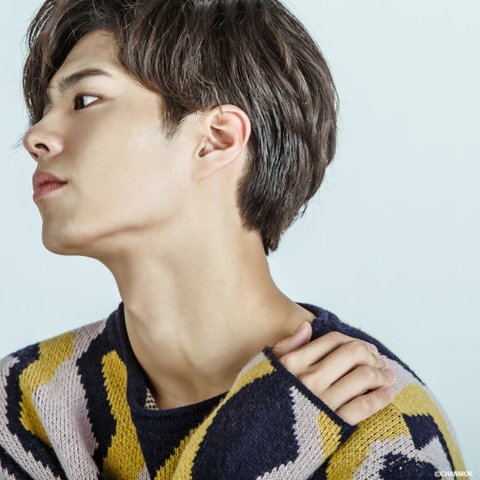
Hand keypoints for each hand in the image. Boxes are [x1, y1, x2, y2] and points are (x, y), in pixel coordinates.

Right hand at [271, 321, 396, 425]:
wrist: (256, 441)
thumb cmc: (259, 401)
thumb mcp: (264, 368)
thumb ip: (286, 346)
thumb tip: (306, 326)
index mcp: (293, 363)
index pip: (333, 341)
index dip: (353, 340)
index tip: (364, 346)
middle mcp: (310, 379)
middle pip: (352, 354)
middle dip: (371, 354)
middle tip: (379, 359)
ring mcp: (323, 401)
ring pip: (363, 376)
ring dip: (381, 373)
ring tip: (388, 375)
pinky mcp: (334, 424)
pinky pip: (364, 406)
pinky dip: (381, 397)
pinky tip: (388, 394)